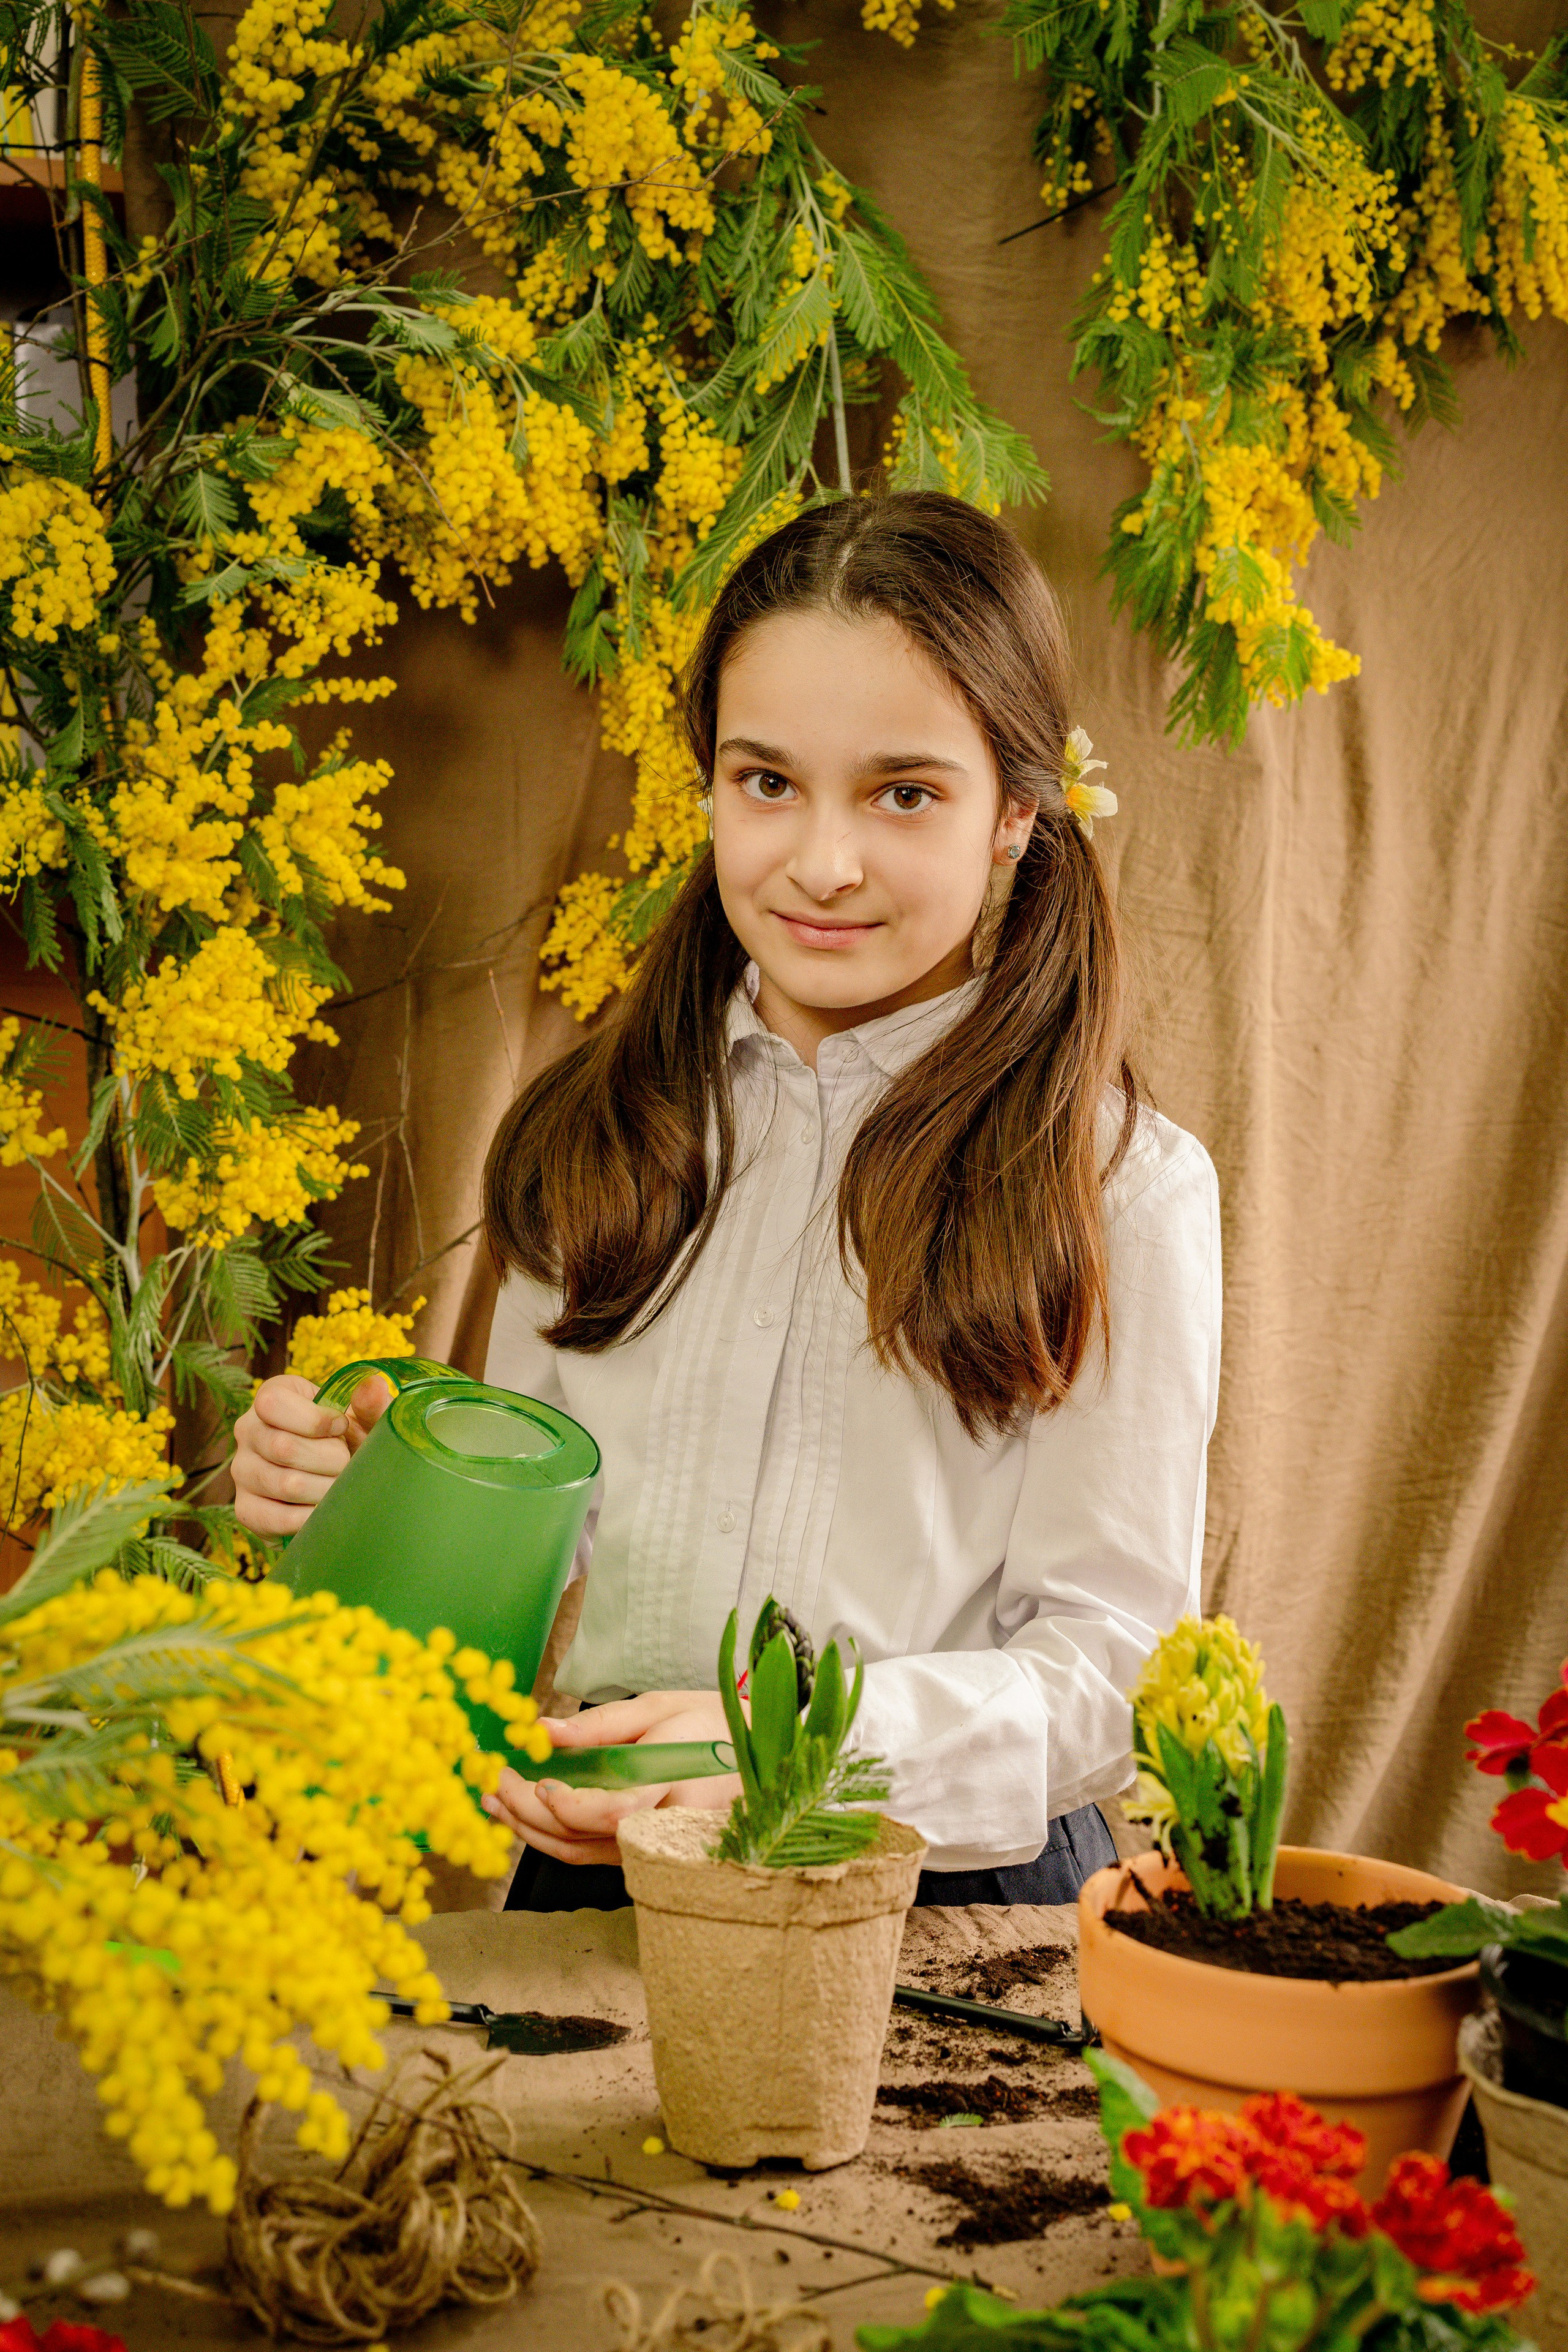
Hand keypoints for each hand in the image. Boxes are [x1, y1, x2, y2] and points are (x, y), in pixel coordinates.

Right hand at [231, 1371, 391, 1536]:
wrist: (340, 1478)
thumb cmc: (349, 1440)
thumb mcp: (362, 1420)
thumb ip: (370, 1405)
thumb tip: (374, 1386)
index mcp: (272, 1396)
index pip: (272, 1404)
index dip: (314, 1419)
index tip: (342, 1428)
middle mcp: (248, 1430)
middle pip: (283, 1447)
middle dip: (330, 1460)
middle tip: (348, 1465)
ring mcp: (242, 1470)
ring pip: (284, 1484)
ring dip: (325, 1490)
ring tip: (342, 1488)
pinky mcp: (246, 1508)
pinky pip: (274, 1518)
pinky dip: (309, 1518)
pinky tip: (326, 1511)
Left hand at [483, 1690, 739, 1868]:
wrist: (758, 1757)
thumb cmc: (710, 1723)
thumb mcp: (658, 1707)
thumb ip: (600, 1724)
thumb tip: (543, 1730)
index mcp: (671, 1783)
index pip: (614, 1811)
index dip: (569, 1806)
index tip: (537, 1783)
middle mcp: (661, 1825)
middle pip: (582, 1837)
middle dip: (525, 1814)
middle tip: (490, 1781)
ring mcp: (651, 1845)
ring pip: (578, 1852)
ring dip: (526, 1829)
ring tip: (492, 1799)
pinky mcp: (641, 1852)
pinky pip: (588, 1854)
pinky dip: (549, 1836)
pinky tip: (522, 1815)